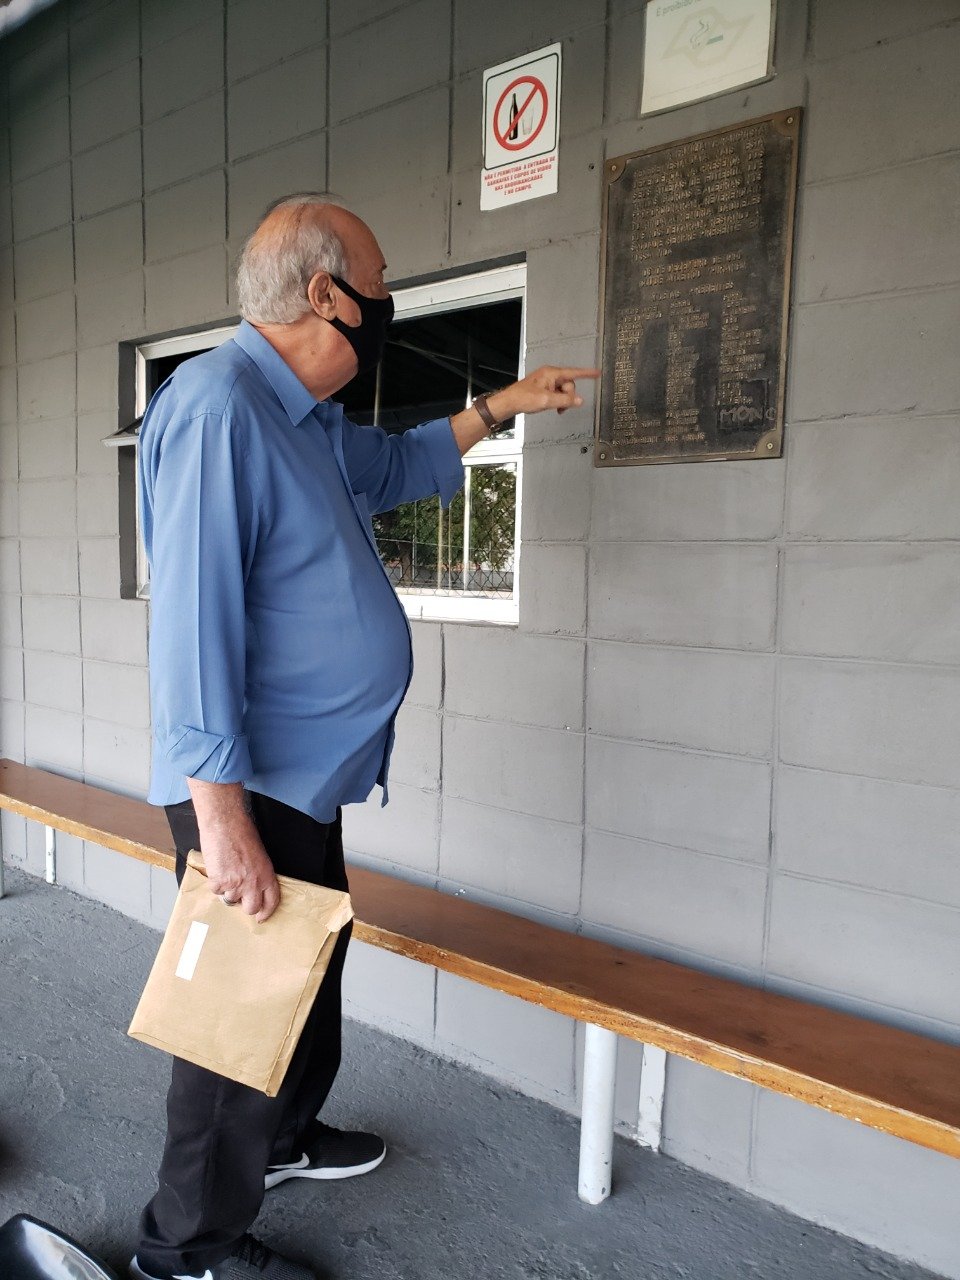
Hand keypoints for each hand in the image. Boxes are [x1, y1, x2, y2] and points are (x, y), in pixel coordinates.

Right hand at [187, 779, 280, 922]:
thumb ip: (259, 873)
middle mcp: (253, 883)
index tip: (261, 917)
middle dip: (244, 905)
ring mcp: (235, 885)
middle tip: (239, 895)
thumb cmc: (243, 833)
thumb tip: (253, 887)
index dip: (266, 912)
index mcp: (267, 875)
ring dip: (227, 890)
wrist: (225, 824)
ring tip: (226, 871)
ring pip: (230, 900)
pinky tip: (217, 867)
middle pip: (250, 908)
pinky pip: (215, 890)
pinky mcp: (219, 882)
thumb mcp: (260, 855)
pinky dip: (215, 882)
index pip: (271, 901)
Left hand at [489, 365, 600, 421]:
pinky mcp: (544, 387)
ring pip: (563, 391)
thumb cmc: (524, 398)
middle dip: (567, 397)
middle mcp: (550, 375)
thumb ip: (565, 401)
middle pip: (569, 385)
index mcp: (552, 373)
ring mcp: (547, 381)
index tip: (597, 373)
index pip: (574, 373)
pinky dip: (557, 401)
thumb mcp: (547, 401)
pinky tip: (552, 406)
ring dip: (562, 401)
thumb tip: (579, 400)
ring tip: (554, 408)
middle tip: (559, 406)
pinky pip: (557, 393)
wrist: (510, 402)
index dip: (587, 373)